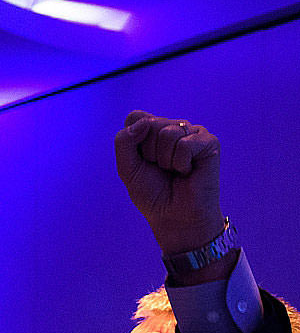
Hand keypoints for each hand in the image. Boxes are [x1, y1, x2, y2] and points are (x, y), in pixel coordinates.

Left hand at [114, 111, 223, 255]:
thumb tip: (145, 121)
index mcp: (153, 131)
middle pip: (150, 124)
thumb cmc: (152, 193)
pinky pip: (184, 144)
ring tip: (174, 171)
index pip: (135, 117)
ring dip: (164, 160)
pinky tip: (187, 172)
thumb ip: (124, 141)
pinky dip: (180, 164)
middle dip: (148, 153)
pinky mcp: (208, 142)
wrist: (173, 216)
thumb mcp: (127, 168)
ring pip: (167, 133)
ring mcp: (192, 133)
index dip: (133, 141)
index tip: (141, 160)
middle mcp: (173, 127)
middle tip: (160, 169)